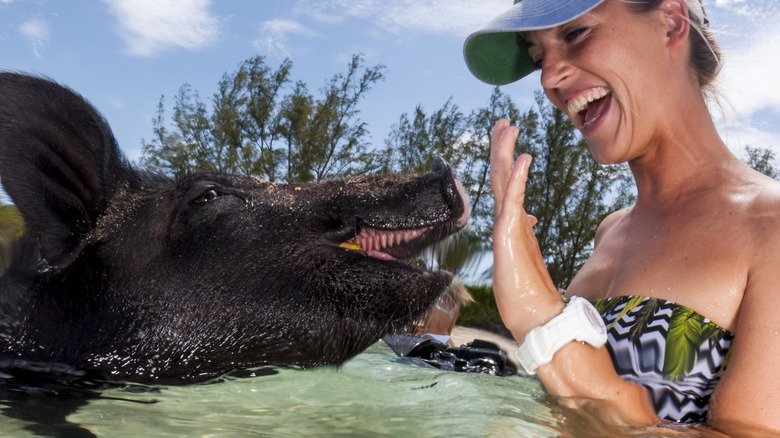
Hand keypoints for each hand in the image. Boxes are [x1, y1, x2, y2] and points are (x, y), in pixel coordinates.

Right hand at [490, 119, 564, 341]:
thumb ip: (527, 234)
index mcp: (512, 223)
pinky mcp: (509, 238)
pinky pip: (515, 201)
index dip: (508, 158)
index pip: (508, 183)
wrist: (533, 317)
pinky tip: (525, 159)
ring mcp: (507, 229)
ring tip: (508, 128)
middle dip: (502, 147)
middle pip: (501, 176)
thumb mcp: (528, 256)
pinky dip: (519, 178)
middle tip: (504, 121)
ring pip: (504, 182)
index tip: (510, 137)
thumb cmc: (529, 293)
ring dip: (506, 153)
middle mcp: (507, 222)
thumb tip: (532, 218)